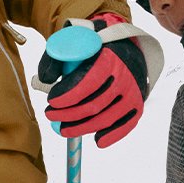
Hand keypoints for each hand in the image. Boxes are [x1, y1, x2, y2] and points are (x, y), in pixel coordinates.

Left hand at [37, 14, 160, 148]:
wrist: (126, 47)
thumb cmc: (94, 47)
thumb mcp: (73, 41)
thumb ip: (56, 57)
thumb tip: (46, 80)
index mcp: (109, 58)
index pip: (88, 81)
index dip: (68, 95)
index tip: (51, 101)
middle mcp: (125, 77)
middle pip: (94, 105)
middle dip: (68, 114)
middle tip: (50, 115)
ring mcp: (133, 93)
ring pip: (106, 119)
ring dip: (82, 128)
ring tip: (63, 129)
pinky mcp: (137, 105)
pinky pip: (126, 125)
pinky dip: (112, 136)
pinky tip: (97, 141)